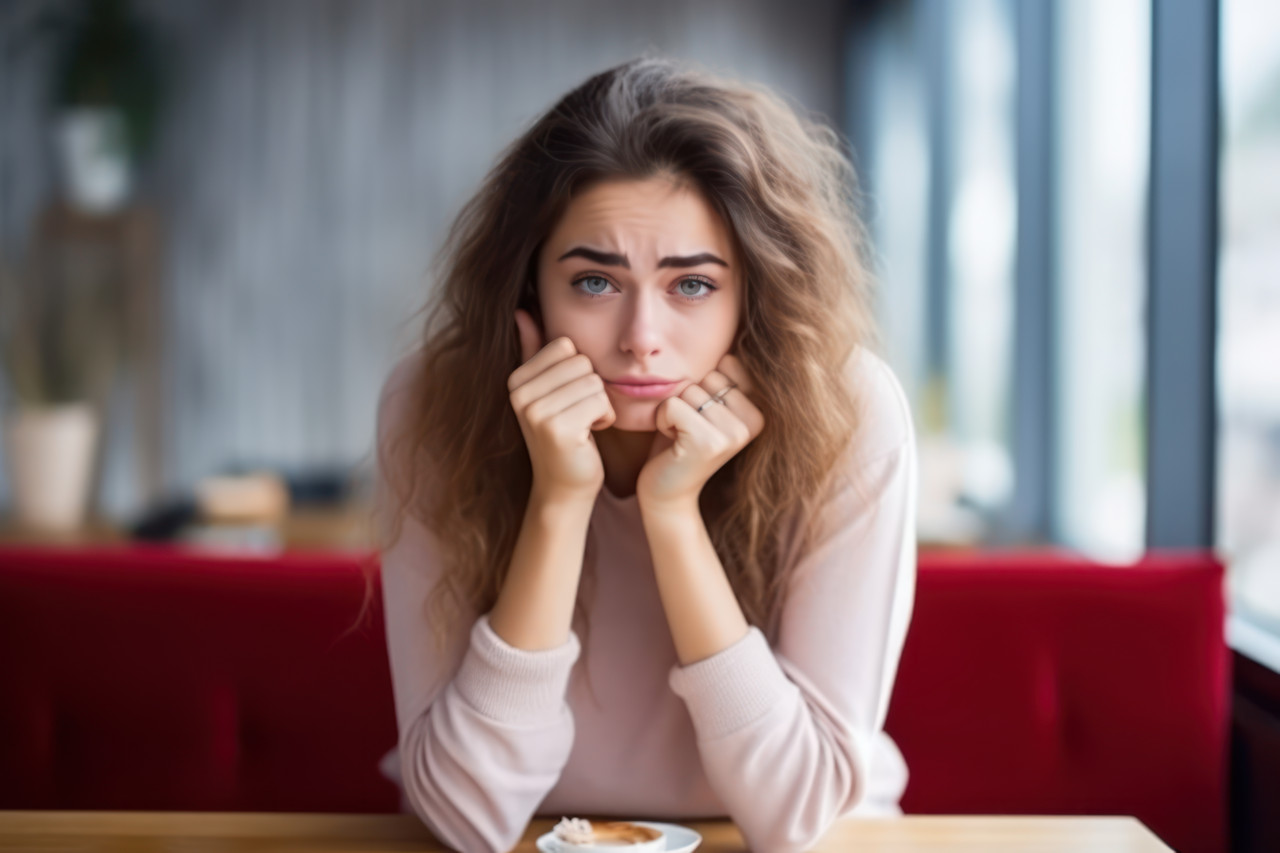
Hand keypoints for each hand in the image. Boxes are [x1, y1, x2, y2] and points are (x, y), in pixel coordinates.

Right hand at [509, 309, 616, 503]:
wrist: (565, 485)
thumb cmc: (564, 435)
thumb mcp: (546, 391)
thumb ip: (533, 351)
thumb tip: (521, 311)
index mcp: (516, 379)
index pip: (566, 346)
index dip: (578, 372)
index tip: (568, 400)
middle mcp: (519, 394)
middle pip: (581, 362)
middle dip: (591, 388)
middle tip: (577, 416)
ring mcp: (535, 411)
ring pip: (593, 381)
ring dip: (599, 404)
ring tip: (583, 426)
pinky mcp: (557, 429)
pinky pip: (600, 400)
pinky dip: (604, 418)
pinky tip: (588, 435)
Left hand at [636, 353, 764, 511]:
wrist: (667, 491)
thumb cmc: (682, 441)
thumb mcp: (708, 405)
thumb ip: (724, 378)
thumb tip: (734, 341)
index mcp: (759, 410)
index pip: (727, 364)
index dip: (704, 384)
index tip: (704, 415)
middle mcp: (754, 422)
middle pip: (707, 376)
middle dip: (688, 397)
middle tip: (690, 428)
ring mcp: (733, 434)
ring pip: (689, 390)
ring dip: (674, 410)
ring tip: (681, 436)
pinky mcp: (708, 443)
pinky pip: (672, 405)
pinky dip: (662, 420)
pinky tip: (672, 441)